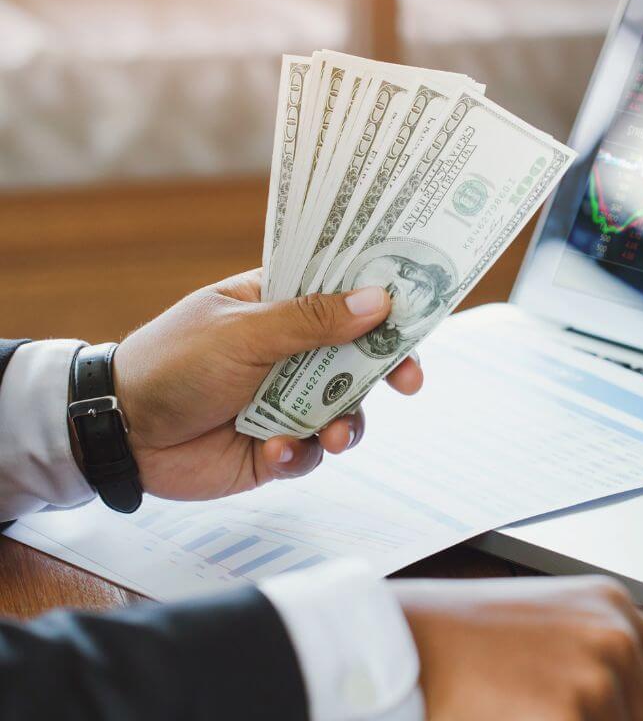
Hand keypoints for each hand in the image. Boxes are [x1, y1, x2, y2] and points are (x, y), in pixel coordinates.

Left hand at [106, 269, 422, 499]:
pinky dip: (302, 454)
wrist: (120, 435)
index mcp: (279, 306)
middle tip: (408, 380)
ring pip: (345, 409)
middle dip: (387, 368)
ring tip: (331, 436)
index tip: (417, 313)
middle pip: (359, 354)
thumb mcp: (243, 332)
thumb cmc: (172, 363)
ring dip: (347, 423)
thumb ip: (312, 320)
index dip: (383, 302)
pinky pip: (312, 451)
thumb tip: (378, 300)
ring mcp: (286, 399)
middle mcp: (289, 351)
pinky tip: (276, 451)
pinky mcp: (277, 445)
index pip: (343, 295)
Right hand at [393, 576, 642, 720]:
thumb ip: (605, 668)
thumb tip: (642, 712)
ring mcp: (598, 676)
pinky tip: (511, 715)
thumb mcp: (549, 631)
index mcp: (613, 610)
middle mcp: (617, 637)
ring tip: (516, 704)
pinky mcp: (571, 713)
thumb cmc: (460, 640)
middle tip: (544, 706)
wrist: (397, 642)